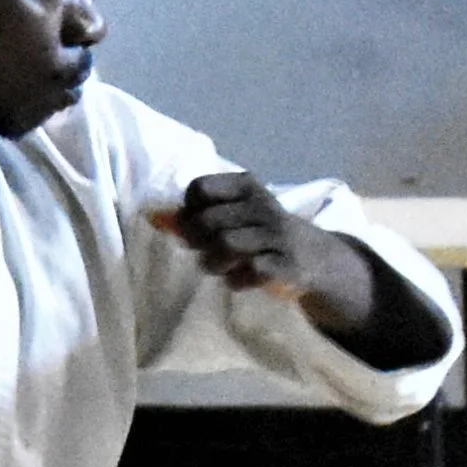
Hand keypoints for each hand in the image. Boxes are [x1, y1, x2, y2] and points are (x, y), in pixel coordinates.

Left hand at [158, 171, 362, 309]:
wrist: (313, 255)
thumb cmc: (258, 232)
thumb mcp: (232, 214)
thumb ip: (195, 214)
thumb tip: (153, 217)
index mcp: (245, 185)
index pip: (199, 189)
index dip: (188, 211)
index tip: (195, 224)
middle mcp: (263, 205)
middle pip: (208, 221)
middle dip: (198, 241)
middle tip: (204, 250)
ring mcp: (277, 235)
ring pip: (226, 244)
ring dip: (214, 263)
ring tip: (220, 266)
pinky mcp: (288, 265)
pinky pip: (249, 273)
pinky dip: (237, 281)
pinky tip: (241, 278)